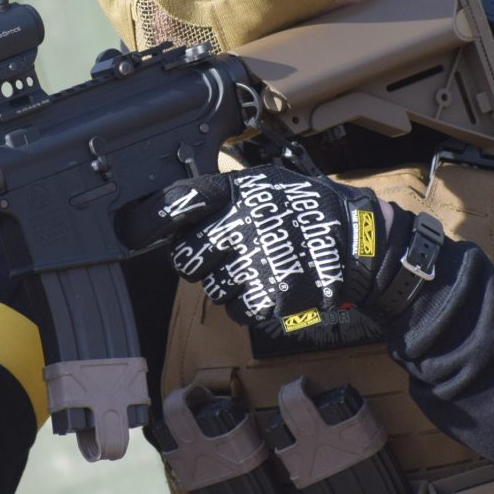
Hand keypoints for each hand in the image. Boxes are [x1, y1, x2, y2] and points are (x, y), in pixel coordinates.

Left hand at [122, 166, 412, 325]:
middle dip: (197, 260)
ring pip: (212, 288)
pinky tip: (273, 284)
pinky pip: (238, 310)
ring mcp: (253, 267)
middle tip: (223, 253)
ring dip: (228, 282)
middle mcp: (240, 228)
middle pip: (185, 258)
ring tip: (260, 266)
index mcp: (237, 193)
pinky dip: (251, 302)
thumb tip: (171, 204)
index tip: (133, 229)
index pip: (176, 204)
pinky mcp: (268, 300)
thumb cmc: (308, 210)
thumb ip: (222, 193)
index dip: (147, 220)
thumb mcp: (266, 183)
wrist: (360, 244)